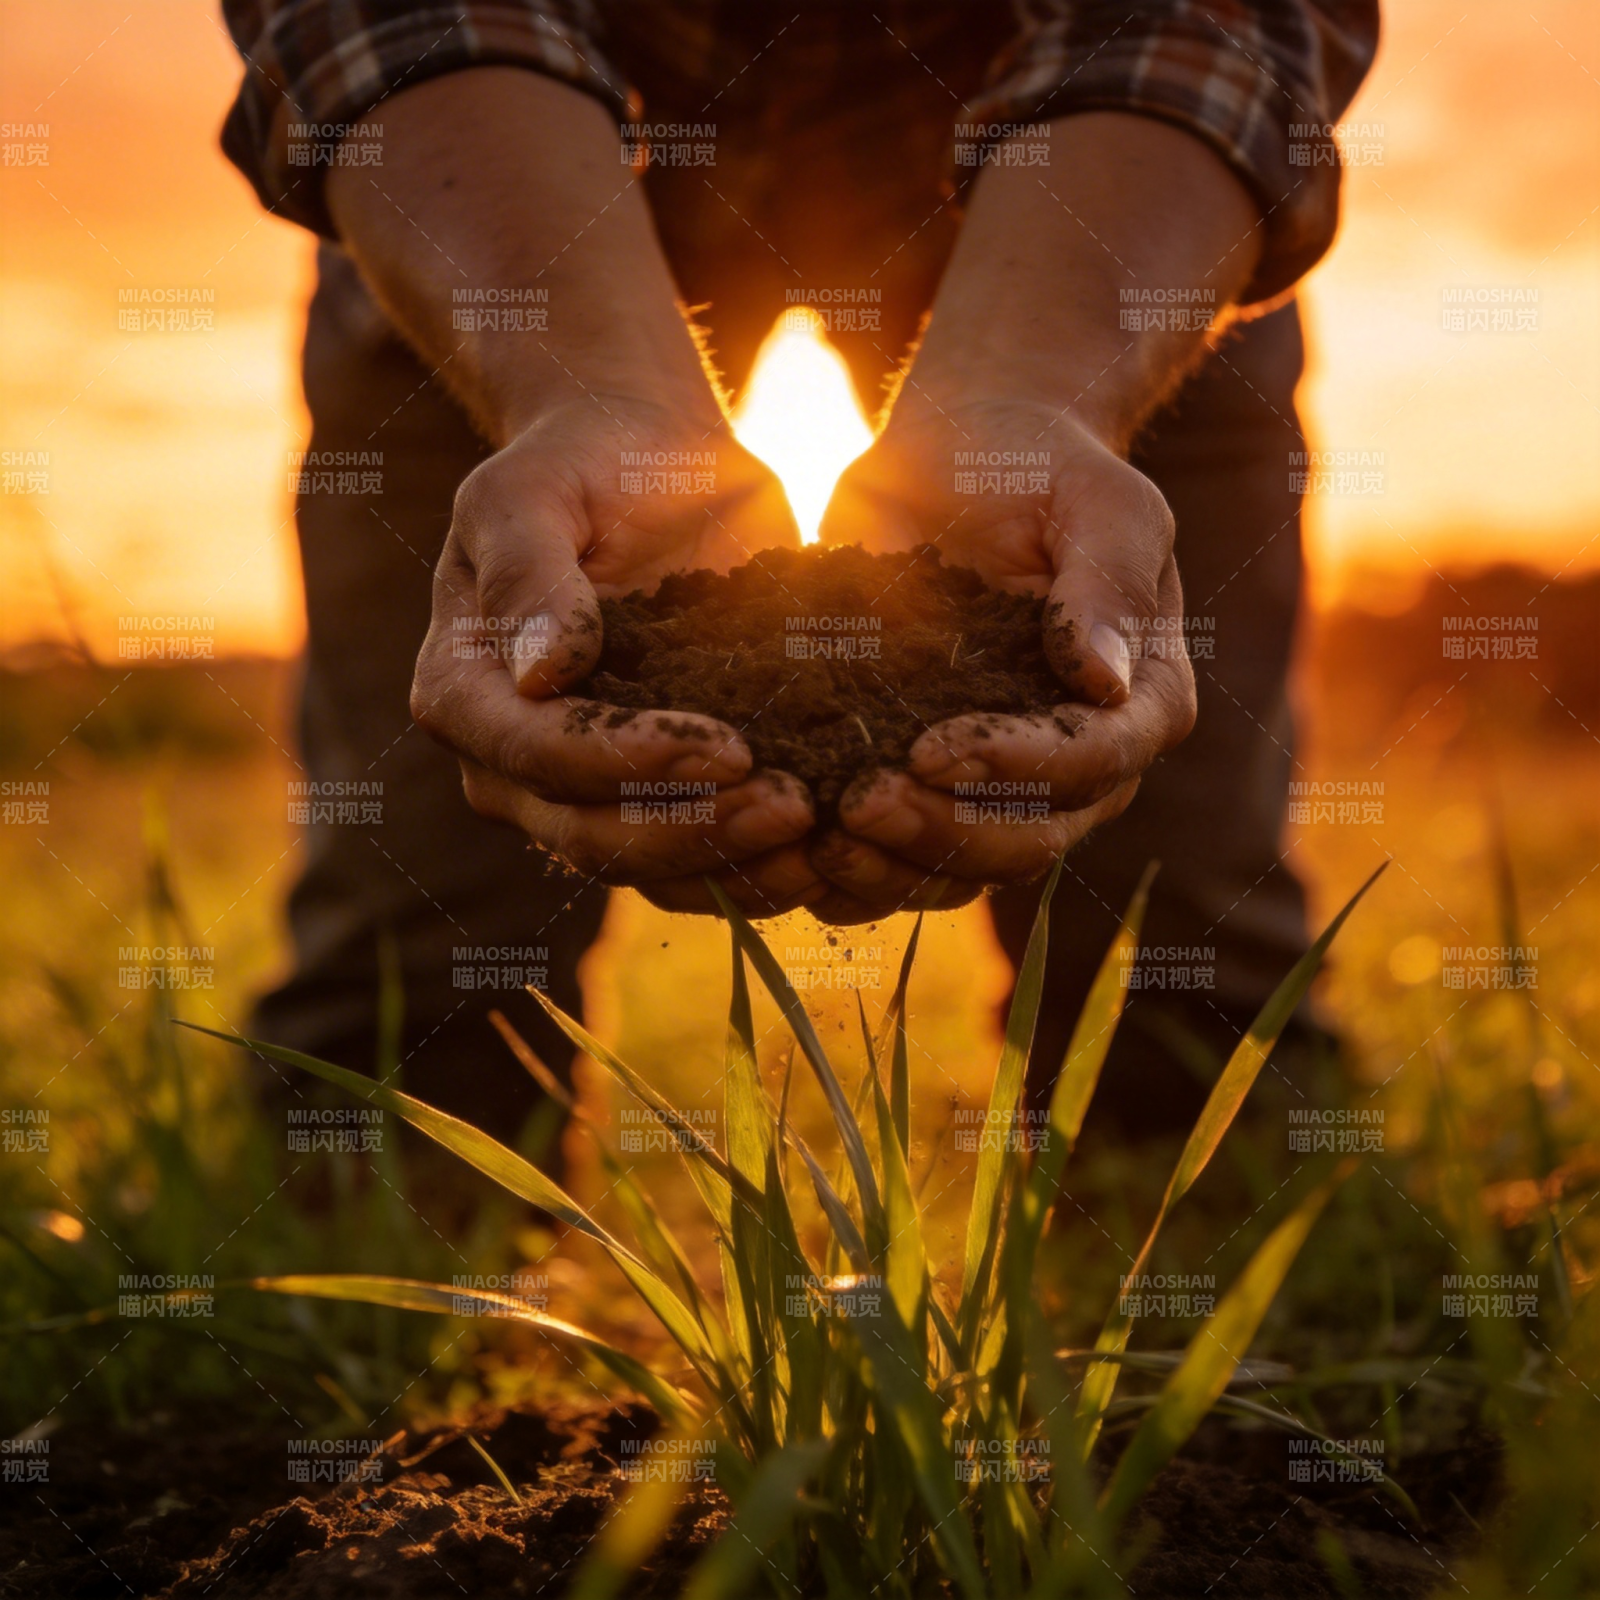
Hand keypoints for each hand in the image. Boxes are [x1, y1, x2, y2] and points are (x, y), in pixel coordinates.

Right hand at [410, 395, 824, 914]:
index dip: (628, 763)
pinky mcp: (658, 803)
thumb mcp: (537, 488)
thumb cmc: (587, 462)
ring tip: (826, 832)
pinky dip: (765, 867)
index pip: (539, 756)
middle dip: (696, 829)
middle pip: (592, 837)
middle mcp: (512, 766)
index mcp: (466, 691)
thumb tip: (537, 675)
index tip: (729, 747)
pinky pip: (704, 865)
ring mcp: (585, 796)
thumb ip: (529, 571)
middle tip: (795, 805)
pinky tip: (834, 846)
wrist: (654, 468)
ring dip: (739, 865)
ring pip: (653, 870)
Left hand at [809, 397, 1195, 915]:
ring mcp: (998, 792)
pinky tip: (784, 845)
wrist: (958, 461)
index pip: (1089, 762)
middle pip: (1023, 841)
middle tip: (858, 805)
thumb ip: (1105, 580)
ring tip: (814, 839)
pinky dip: (841, 870)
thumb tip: (1105, 680)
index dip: (1014, 768)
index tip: (931, 749)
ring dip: (885, 871)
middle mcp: (1078, 770)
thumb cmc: (1039, 468)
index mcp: (1140, 704)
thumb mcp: (1096, 498)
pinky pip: (891, 862)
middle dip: (941, 831)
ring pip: (954, 871)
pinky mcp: (925, 793)